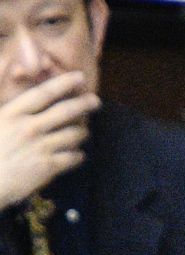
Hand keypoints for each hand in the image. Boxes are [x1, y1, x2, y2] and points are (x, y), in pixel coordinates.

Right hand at [0, 73, 98, 209]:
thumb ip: (8, 108)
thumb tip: (14, 81)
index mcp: (12, 114)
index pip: (42, 93)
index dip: (63, 83)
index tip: (79, 77)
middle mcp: (28, 128)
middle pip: (65, 111)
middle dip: (83, 104)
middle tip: (96, 100)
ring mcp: (40, 147)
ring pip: (73, 135)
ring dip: (81, 132)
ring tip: (83, 132)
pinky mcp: (48, 167)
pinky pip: (72, 157)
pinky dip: (78, 155)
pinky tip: (78, 155)